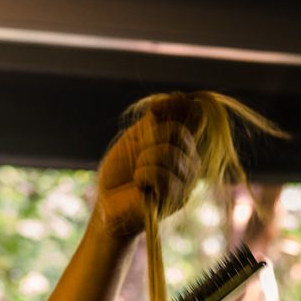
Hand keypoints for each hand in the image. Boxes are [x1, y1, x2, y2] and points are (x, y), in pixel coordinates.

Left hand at [94, 95, 200, 239]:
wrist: (107, 203)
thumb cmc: (121, 173)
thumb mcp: (136, 137)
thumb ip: (156, 119)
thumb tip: (180, 96)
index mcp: (184, 147)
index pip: (193, 116)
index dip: (174, 107)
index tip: (153, 111)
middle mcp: (191, 164)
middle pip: (178, 132)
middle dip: (150, 140)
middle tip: (138, 158)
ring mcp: (186, 183)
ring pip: (169, 153)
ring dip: (144, 161)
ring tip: (138, 175)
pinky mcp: (176, 199)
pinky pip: (161, 174)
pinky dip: (143, 176)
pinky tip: (140, 187)